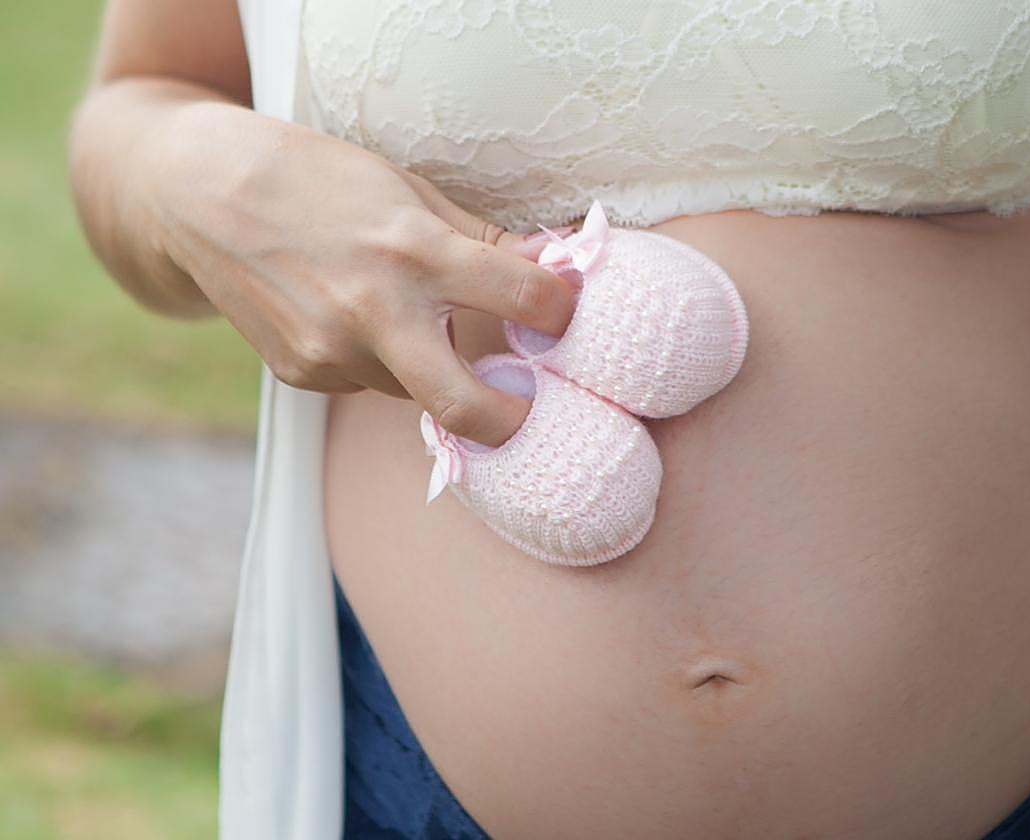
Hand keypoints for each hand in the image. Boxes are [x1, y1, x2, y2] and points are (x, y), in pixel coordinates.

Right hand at [144, 101, 576, 445]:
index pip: (524, 298)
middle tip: (525, 408)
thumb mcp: (407, 190)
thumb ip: (481, 239)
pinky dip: (374, 360)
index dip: (561, 309)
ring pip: (412, 389)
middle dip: (510, 420)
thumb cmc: (317, 179)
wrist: (199, 195)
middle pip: (467, 407)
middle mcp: (375, 311)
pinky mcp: (301, 374)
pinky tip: (343, 313)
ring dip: (425, 367)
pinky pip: (365, 383)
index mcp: (415, 251)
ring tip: (394, 310)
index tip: (562, 312)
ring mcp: (331, 352)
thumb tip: (552, 271)